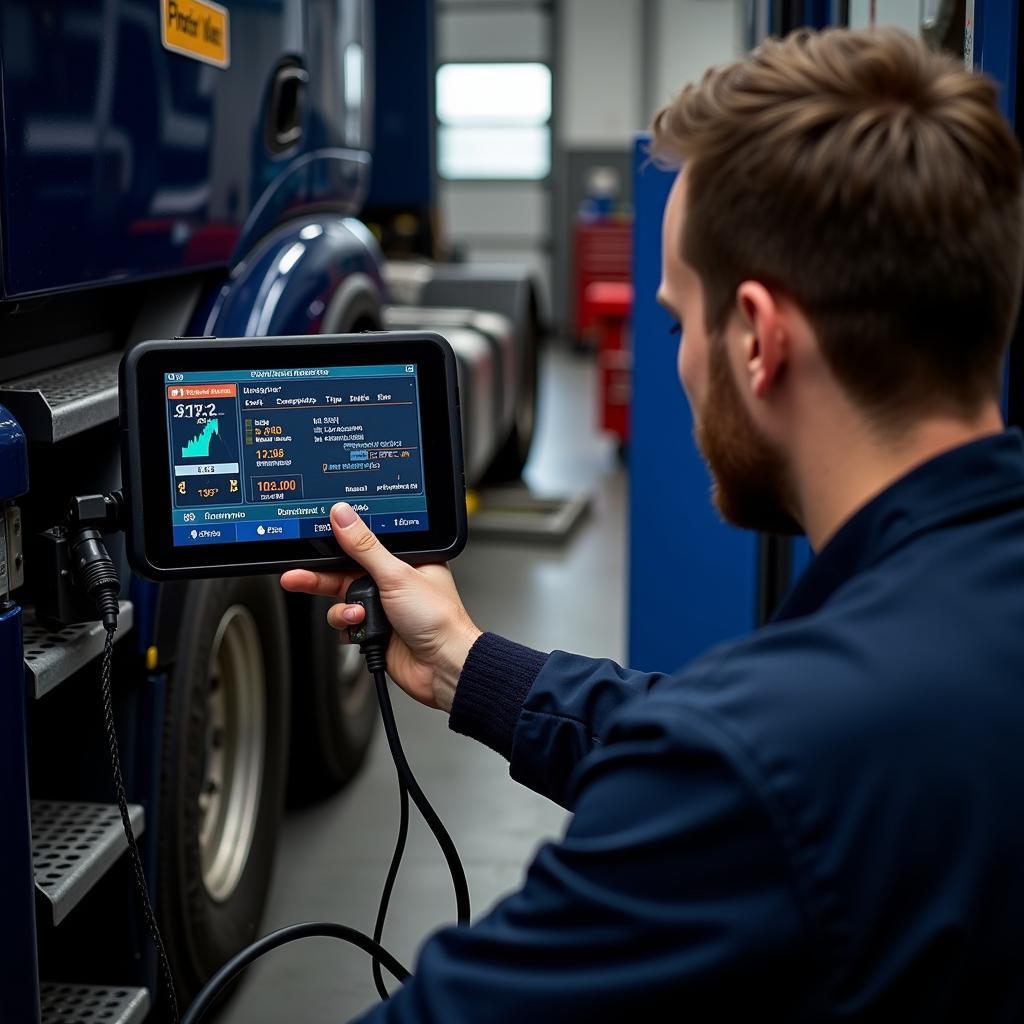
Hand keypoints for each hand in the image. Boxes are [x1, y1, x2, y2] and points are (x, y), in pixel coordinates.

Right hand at [280, 503, 480, 711]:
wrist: (444, 666)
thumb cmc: (439, 619)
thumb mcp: (397, 574)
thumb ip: (364, 546)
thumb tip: (343, 516)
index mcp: (404, 559)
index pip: (361, 544)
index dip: (336, 543)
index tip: (311, 540)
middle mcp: (391, 581)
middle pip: (344, 572)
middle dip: (320, 576)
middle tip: (295, 574)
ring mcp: (381, 607)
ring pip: (341, 600)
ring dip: (343, 609)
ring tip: (357, 614)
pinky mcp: (372, 630)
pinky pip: (345, 624)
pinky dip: (348, 627)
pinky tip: (360, 628)